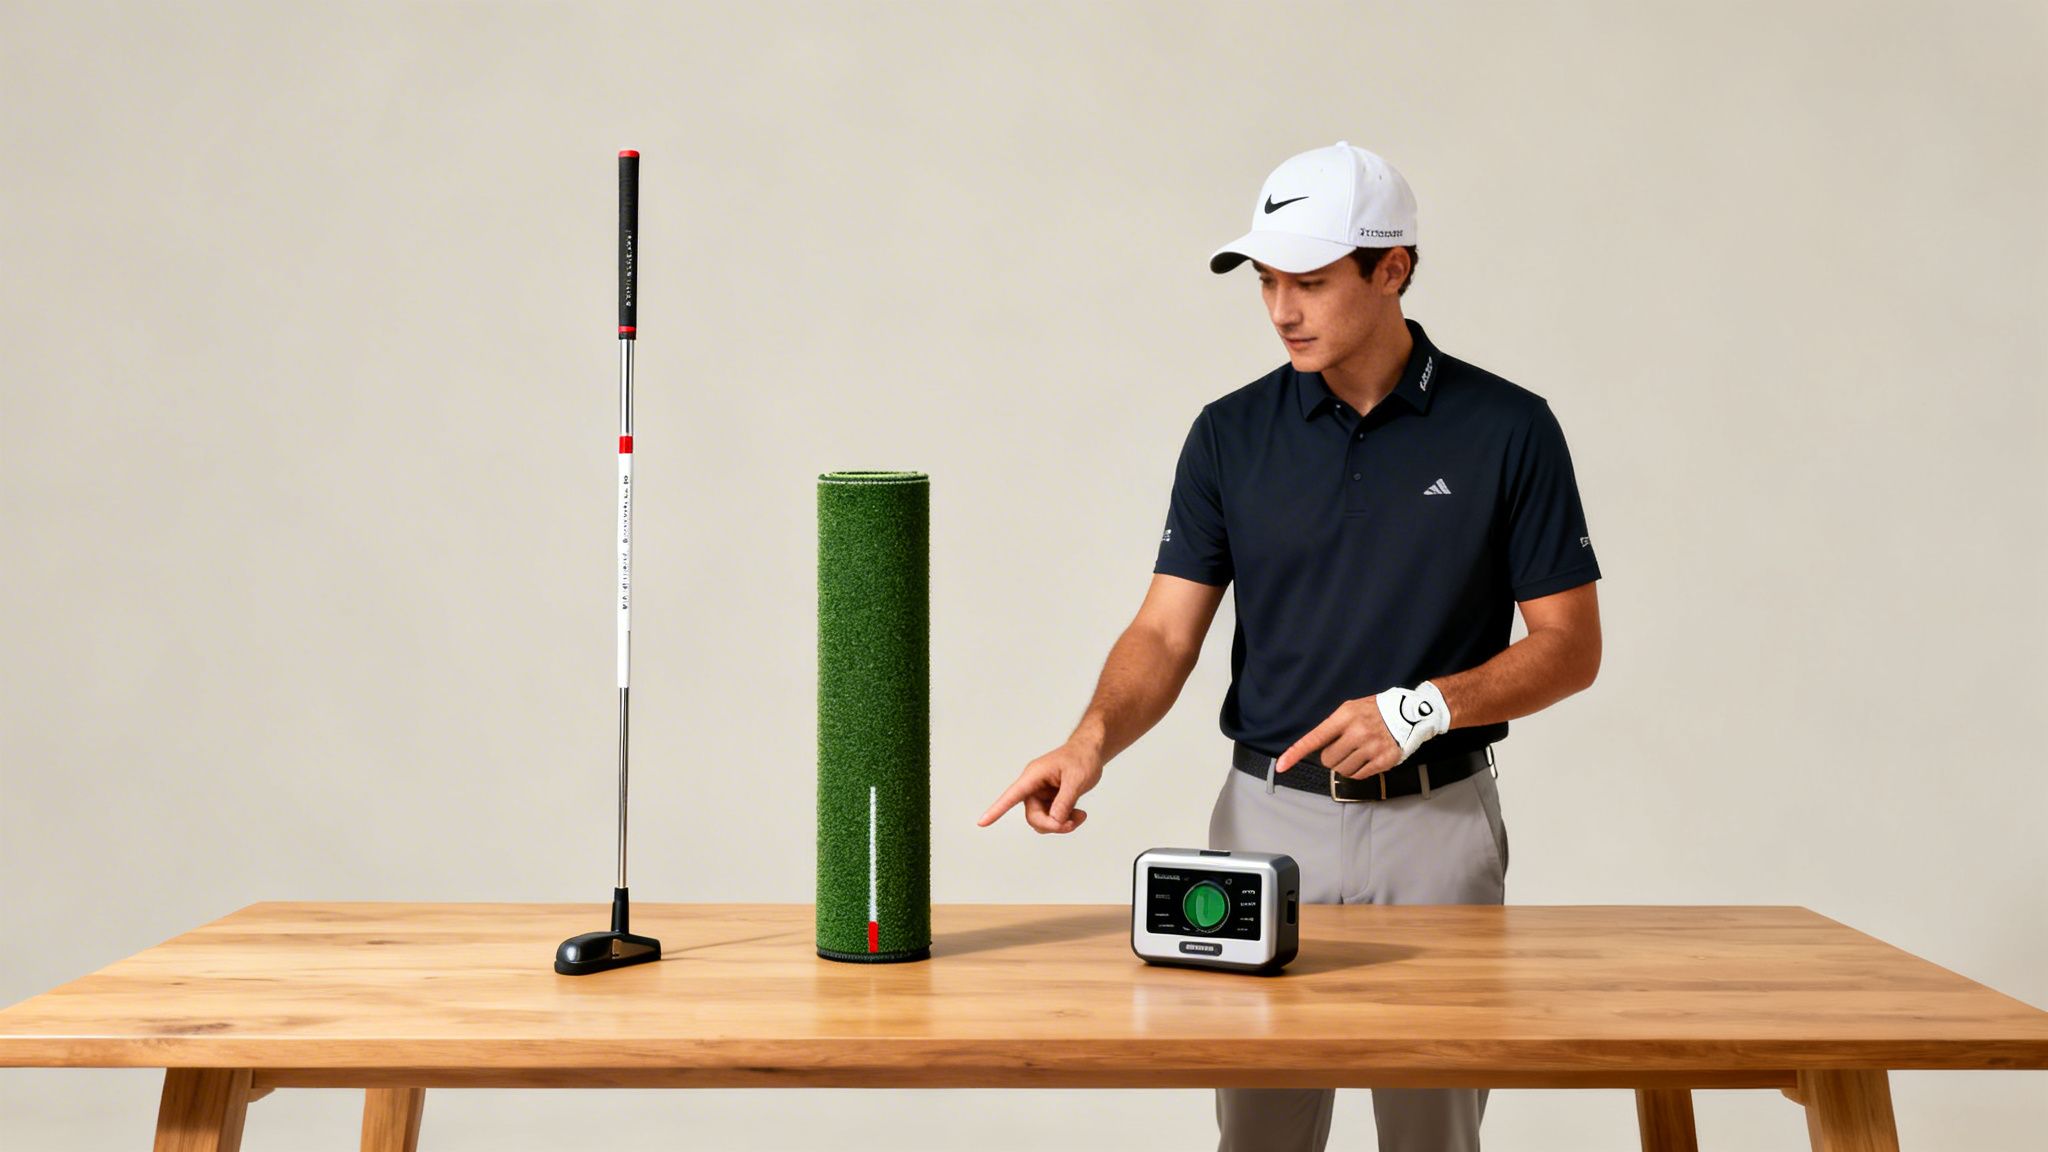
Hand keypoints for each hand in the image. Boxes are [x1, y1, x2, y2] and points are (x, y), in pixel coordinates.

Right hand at [978, 742, 1102, 833]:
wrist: (1090, 751)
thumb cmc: (1081, 758)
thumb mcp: (1076, 779)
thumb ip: (1065, 800)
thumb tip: (1055, 821)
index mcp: (1033, 776)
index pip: (1012, 795)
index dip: (996, 810)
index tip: (981, 822)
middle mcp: (1033, 787)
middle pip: (1033, 816)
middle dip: (1052, 825)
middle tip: (1072, 824)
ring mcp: (1041, 795)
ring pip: (1043, 821)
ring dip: (1061, 824)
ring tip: (1080, 816)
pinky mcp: (1050, 801)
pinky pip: (1052, 819)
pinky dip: (1065, 821)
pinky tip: (1079, 814)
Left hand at [1276, 696, 1402, 780]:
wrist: (1410, 714)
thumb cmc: (1374, 711)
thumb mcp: (1350, 709)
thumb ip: (1333, 727)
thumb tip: (1314, 749)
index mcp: (1345, 716)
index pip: (1314, 738)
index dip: (1295, 753)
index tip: (1281, 766)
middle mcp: (1357, 732)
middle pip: (1328, 760)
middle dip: (1332, 757)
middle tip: (1345, 747)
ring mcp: (1371, 748)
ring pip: (1342, 770)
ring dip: (1345, 766)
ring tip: (1358, 752)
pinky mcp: (1384, 761)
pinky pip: (1359, 776)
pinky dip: (1359, 771)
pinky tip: (1367, 758)